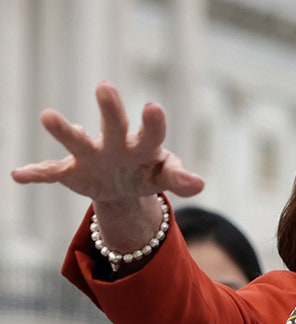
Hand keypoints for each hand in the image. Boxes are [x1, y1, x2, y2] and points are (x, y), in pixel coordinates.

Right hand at [11, 81, 204, 251]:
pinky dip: (35, 174)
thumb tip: (200, 183)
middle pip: (115, 126)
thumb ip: (180, 180)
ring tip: (47, 115)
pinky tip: (19, 175)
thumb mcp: (166, 178)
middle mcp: (115, 144)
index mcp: (143, 146)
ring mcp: (91, 156)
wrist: (124, 188)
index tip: (153, 107)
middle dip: (112, 109)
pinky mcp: (71, 172)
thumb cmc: (150, 172)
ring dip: (64, 130)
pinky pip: (50, 173)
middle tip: (106, 86)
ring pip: (77, 141)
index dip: (153, 123)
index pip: (152, 133)